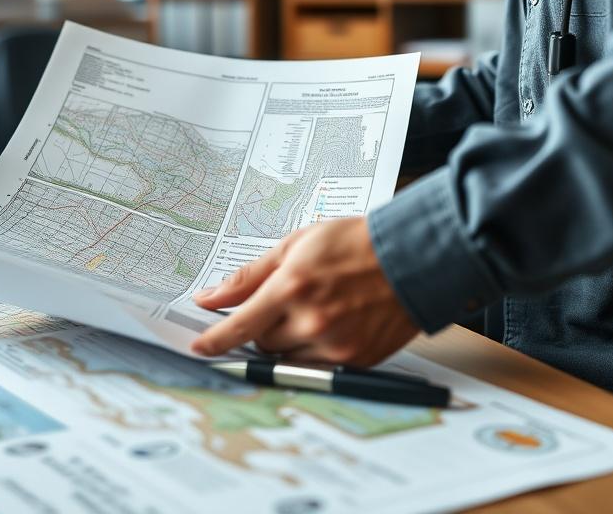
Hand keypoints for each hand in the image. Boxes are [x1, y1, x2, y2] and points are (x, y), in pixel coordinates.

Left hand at [190, 217, 419, 365]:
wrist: (412, 258)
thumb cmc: (356, 244)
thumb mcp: (296, 245)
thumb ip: (251, 275)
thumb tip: (211, 296)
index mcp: (292, 286)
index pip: (240, 325)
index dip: (215, 339)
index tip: (199, 347)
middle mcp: (312, 320)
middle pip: (262, 342)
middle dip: (265, 325)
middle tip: (287, 301)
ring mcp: (335, 345)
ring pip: (287, 357)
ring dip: (288, 340)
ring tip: (314, 309)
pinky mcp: (355, 361)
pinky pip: (315, 367)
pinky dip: (313, 351)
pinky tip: (331, 324)